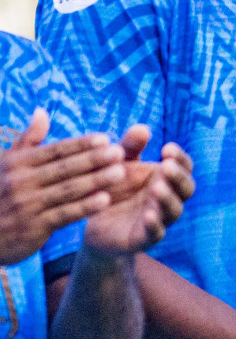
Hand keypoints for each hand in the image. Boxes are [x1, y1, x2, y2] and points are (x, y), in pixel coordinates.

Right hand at [0, 109, 125, 265]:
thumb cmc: (0, 192)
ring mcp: (28, 205)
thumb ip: (28, 140)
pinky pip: (64, 214)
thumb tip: (42, 111)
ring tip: (120, 172)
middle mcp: (21, 182)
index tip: (105, 138)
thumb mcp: (7, 164)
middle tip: (120, 152)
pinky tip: (105, 200)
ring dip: (95, 181)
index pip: (55, 151)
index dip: (80, 144)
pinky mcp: (34, 227)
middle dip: (94, 159)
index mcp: (18, 163)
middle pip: (64, 168)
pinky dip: (84, 207)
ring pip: (68, 190)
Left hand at [83, 127, 195, 255]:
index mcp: (165, 179)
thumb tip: (142, 128)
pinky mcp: (143, 239)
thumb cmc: (113, 189)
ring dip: (168, 199)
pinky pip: (156, 234)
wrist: (92, 223)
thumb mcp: (119, 164)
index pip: (184, 167)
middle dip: (179, 177)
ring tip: (157, 188)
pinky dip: (155, 226)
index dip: (180, 158)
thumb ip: (129, 148)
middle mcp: (167, 199)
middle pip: (186, 189)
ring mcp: (158, 219)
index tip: (166, 148)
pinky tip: (148, 215)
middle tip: (166, 166)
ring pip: (174, 211)